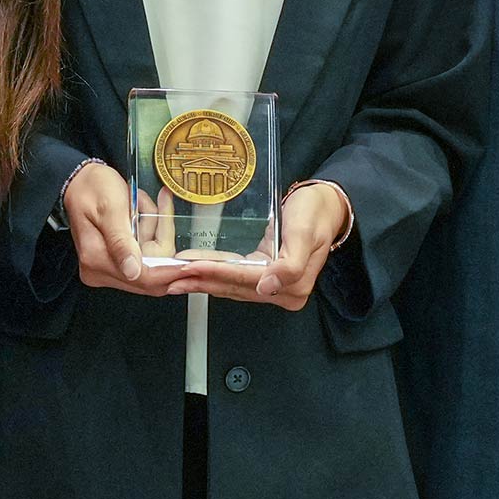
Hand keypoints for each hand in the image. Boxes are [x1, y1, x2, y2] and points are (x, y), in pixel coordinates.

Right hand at [63, 162, 197, 297]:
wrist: (79, 181)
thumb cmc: (92, 188)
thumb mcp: (111, 207)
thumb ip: (122, 241)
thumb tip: (133, 271)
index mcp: (96, 259)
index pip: (143, 277)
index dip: (170, 270)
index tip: (191, 262)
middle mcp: (99, 270)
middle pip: (151, 272)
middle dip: (162, 242)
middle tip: (162, 211)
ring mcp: (106, 268)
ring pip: (151, 262)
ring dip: (154, 232)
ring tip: (141, 204)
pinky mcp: (114, 262)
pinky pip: (144, 254)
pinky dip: (148, 233)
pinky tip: (140, 212)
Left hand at [174, 181, 347, 309]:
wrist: (327, 205)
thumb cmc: (315, 214)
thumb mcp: (304, 234)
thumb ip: (289, 265)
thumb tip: (266, 288)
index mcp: (292, 287)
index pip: (244, 281)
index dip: (216, 275)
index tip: (190, 270)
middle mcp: (281, 292)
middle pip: (234, 287)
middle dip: (202, 282)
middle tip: (171, 277)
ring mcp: (272, 286)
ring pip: (230, 285)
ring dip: (203, 282)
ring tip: (176, 278)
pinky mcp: (265, 275)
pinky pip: (234, 277)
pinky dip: (214, 275)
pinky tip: (196, 272)